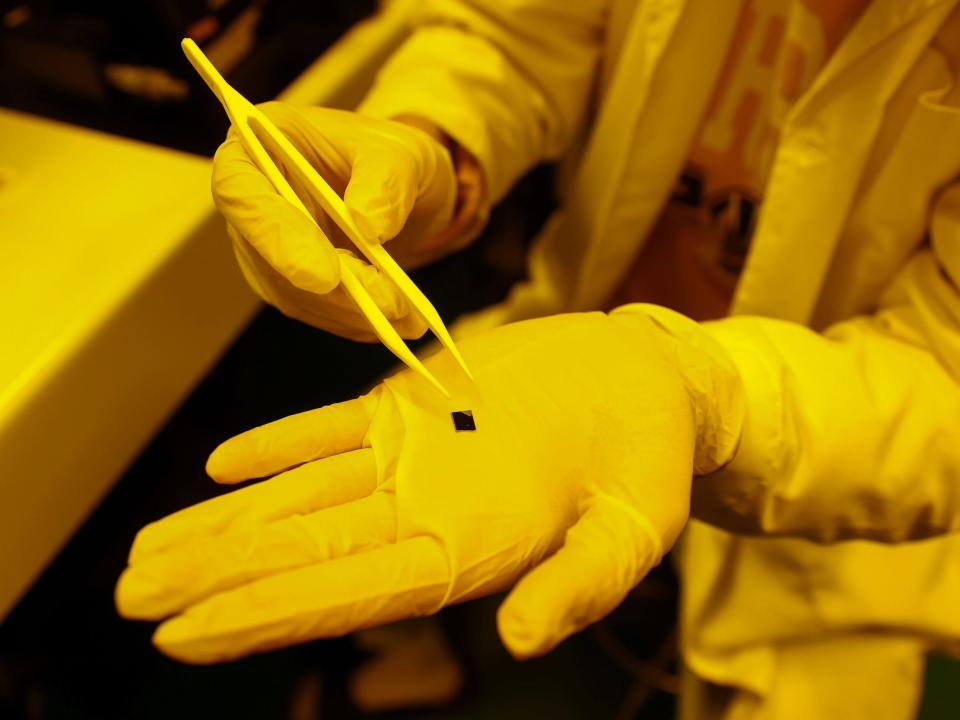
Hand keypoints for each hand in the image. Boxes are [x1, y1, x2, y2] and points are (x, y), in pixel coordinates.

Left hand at [116, 309, 741, 662]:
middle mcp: (425, 512)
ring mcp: (413, 459)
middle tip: (130, 598)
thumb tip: (522, 639)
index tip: (184, 634)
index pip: (351, 592)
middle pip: (304, 550)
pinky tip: (222, 466)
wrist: (646, 380)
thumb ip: (580, 586)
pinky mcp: (416, 408)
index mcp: (470, 550)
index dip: (266, 614)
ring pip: (302, 495)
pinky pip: (334, 429)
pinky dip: (278, 446)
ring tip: (146, 553)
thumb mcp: (635, 529)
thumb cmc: (651, 461)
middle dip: (215, 576)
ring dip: (224, 522)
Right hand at [213, 103, 468, 339]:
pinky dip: (356, 320)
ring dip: (351, 310)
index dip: (275, 236)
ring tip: (407, 314)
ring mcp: (264, 247)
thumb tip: (369, 225)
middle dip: (329, 288)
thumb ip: (384, 180)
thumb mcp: (398, 151)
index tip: (325, 275)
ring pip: (293, 293)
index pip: (240, 191)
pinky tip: (399, 322)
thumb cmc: (386, 154)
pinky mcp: (288, 282)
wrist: (398, 184)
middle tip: (387, 303)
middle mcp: (250, 200)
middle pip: (267, 256)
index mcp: (255, 145)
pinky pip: (315, 309)